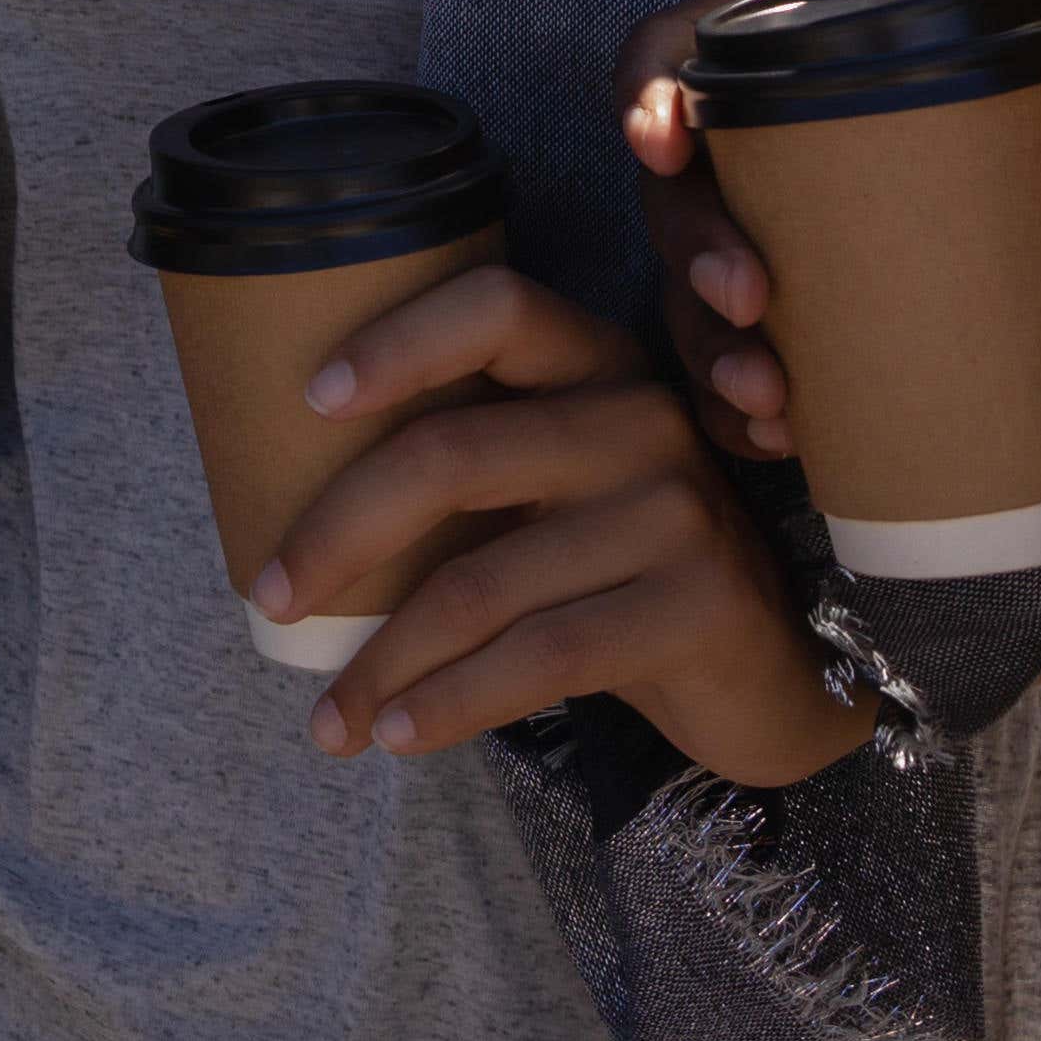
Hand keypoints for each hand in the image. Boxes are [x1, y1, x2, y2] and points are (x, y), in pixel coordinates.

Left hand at [258, 264, 873, 788]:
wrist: (769, 672)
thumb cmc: (619, 574)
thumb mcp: (558, 494)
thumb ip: (472, 472)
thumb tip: (296, 525)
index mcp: (598, 365)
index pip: (495, 306)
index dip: (398, 341)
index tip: (310, 402)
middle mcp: (643, 418)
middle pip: (451, 455)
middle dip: (338, 533)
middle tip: (272, 599)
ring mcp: (678, 511)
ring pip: (481, 584)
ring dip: (385, 662)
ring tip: (329, 720)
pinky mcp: (696, 605)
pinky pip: (537, 658)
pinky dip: (450, 704)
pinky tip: (398, 735)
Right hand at [619, 7, 1040, 460]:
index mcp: (809, 66)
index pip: (684, 54)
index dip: (649, 91)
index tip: (661, 141)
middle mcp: (770, 158)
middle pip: (680, 191)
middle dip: (694, 249)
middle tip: (751, 298)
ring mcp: (777, 250)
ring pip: (693, 296)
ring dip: (712, 351)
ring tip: (773, 401)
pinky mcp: (801, 336)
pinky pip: (736, 380)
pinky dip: (743, 416)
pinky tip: (779, 439)